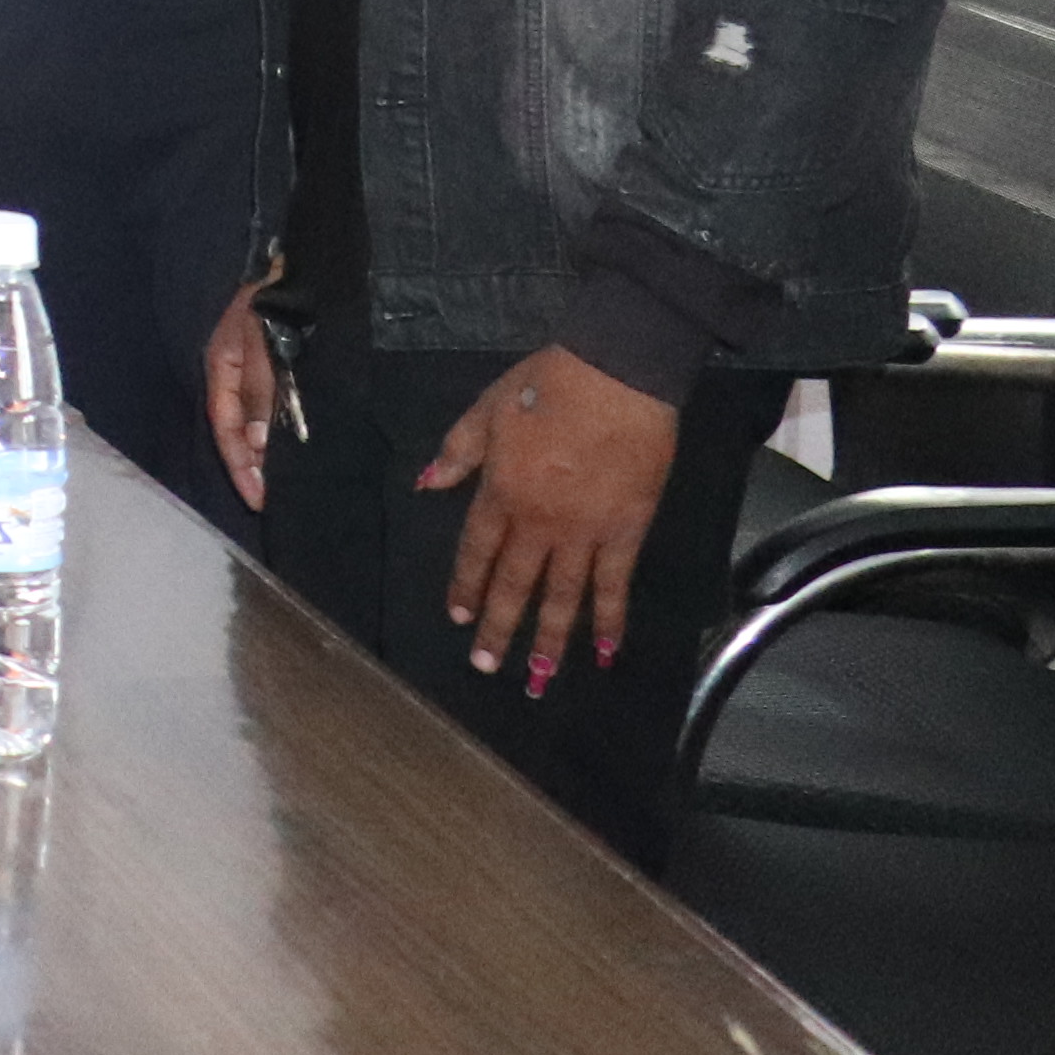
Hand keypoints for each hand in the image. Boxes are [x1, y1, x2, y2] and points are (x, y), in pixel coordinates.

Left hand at [425, 344, 683, 689]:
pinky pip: (615, 584)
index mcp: (500, 492)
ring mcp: (584, 532)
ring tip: (538, 677)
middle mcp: (538, 522)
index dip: (466, 585)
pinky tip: (606, 652)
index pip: (477, 550)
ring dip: (549, 639)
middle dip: (499, 628)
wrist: (616, 377)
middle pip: (515, 583)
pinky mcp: (626, 531)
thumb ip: (458, 453)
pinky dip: (610, 620)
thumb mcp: (485, 410)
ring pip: (563, 596)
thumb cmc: (546, 386)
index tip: (458, 617)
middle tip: (487, 667)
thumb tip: (427, 485)